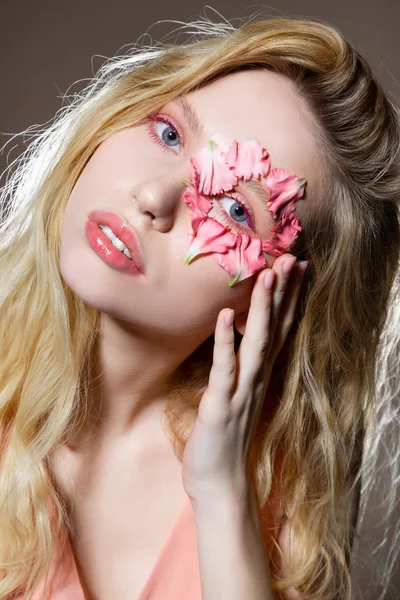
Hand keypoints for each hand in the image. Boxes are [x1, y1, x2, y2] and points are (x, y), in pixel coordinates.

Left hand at [181, 253, 307, 506]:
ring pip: (257, 343)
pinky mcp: (222, 405)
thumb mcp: (236, 397)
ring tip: (266, 275)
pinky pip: (225, 369)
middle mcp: (257, 379)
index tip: (296, 268)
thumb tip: (240, 342)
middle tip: (291, 257)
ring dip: (262, 309)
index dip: (289, 298)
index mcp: (260, 375)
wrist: (219, 484)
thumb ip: (241, 369)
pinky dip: (226, 342)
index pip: (280, 329)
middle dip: (283, 293)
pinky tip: (226, 315)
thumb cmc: (224, 440)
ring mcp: (242, 392)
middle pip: (276, 329)